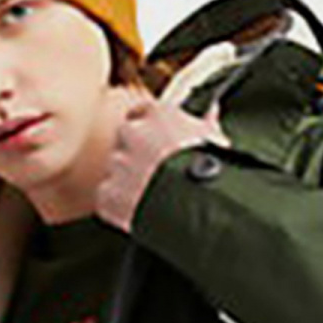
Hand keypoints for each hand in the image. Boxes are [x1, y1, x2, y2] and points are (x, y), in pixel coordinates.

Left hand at [93, 94, 230, 233]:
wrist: (193, 203)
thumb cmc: (207, 170)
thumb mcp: (214, 140)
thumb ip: (207, 123)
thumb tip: (212, 111)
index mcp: (157, 115)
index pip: (142, 110)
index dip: (147, 125)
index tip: (154, 135)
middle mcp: (132, 133)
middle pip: (125, 139)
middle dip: (135, 153)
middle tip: (154, 171)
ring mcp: (117, 164)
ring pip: (116, 169)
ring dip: (127, 180)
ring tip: (151, 196)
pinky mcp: (108, 194)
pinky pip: (108, 198)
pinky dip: (118, 206)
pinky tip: (138, 212)